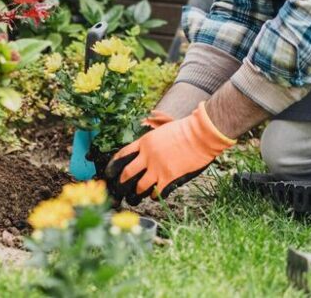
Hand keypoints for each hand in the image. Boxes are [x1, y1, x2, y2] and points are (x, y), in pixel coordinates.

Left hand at [106, 102, 234, 204]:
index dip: (113, 165)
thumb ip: (155, 123)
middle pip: (127, 173)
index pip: (122, 154)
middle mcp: (147, 155)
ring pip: (140, 186)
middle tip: (119, 189)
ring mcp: (157, 167)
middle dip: (121, 183)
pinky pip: (156, 191)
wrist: (201, 135)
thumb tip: (150, 115)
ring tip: (135, 195)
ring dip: (136, 192)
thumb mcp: (164, 125)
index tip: (110, 173)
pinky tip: (152, 196)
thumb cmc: (186, 128)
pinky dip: (152, 195)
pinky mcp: (168, 177)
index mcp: (144, 142)